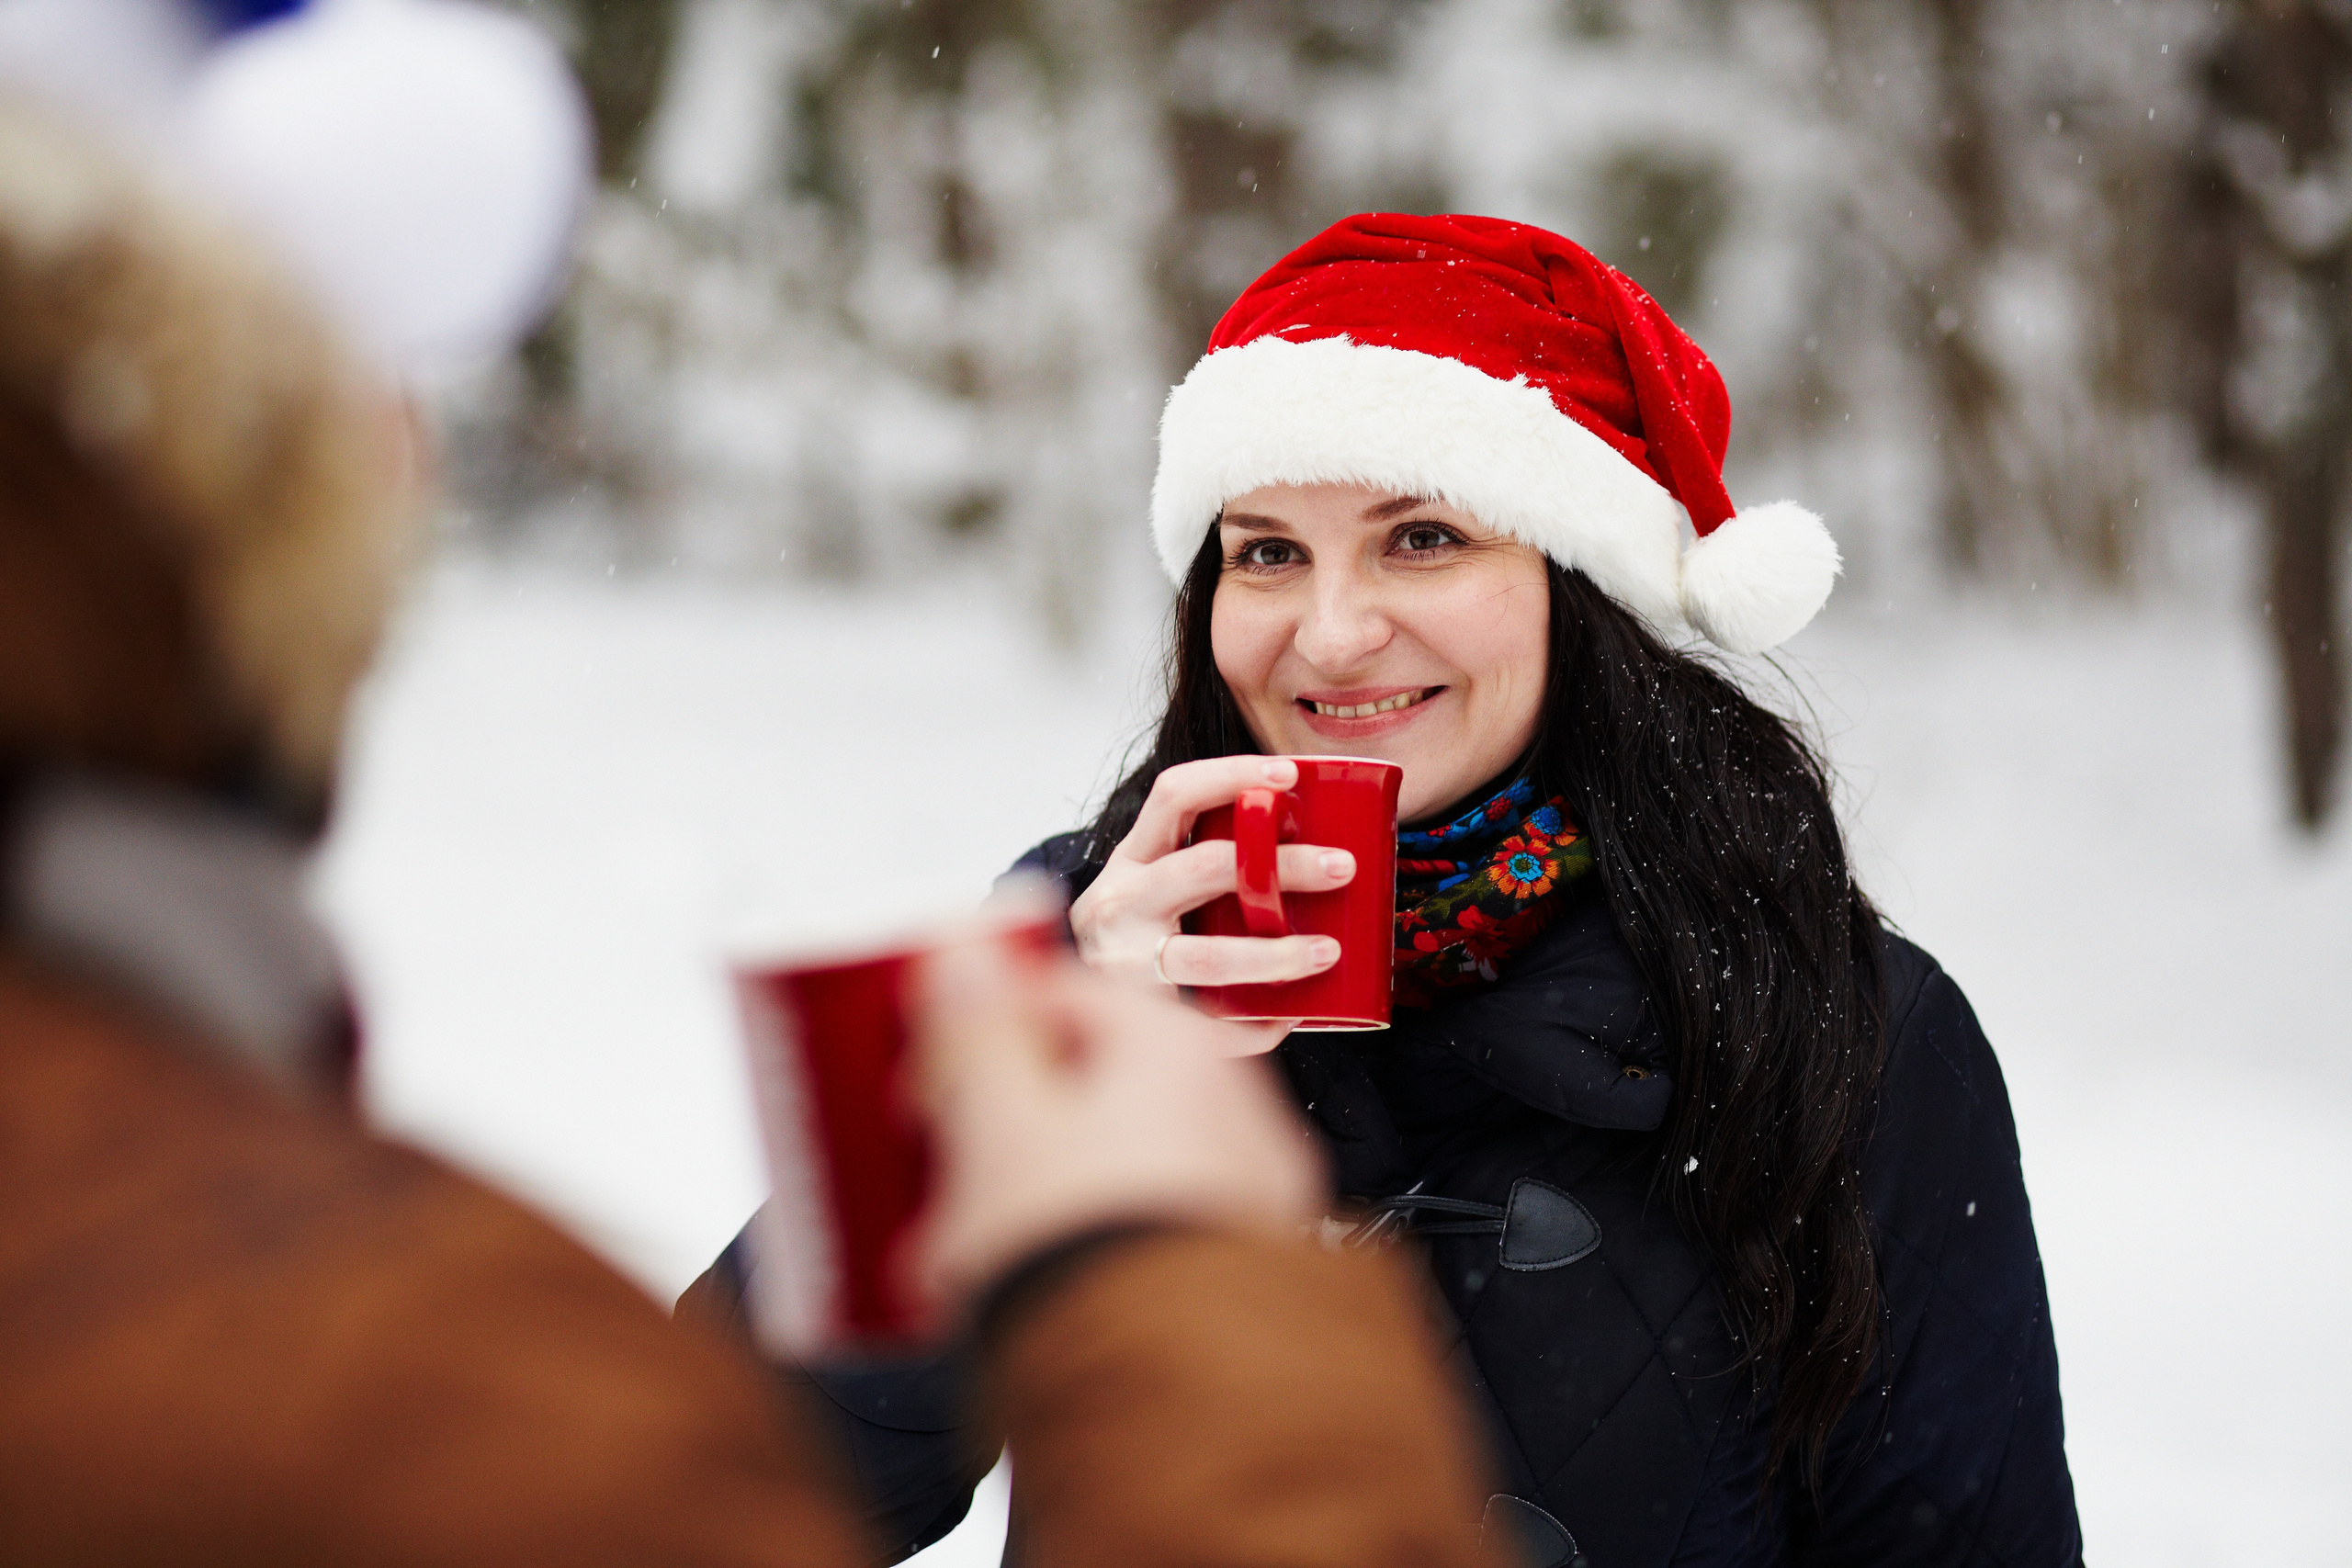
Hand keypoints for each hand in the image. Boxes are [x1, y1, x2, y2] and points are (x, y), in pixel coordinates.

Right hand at [906, 934, 1324, 1312]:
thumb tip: (965, 954)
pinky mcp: (1239, 1271)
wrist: (1171, 1401)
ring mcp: (1246, 1193)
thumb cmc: (1086, 1251)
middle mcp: (1232, 1107)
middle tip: (934, 1170)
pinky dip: (1084, 1248)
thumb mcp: (998, 1126)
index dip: (976, 1028)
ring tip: (958, 1256)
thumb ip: (978, 1032)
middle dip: (997, 1129)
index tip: (925, 1074)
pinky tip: (1023, 1298)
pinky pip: (1145, 1232)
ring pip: (1113, 1167)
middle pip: (1089, 1087)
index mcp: (1175, 1050)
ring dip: (1031, 1196)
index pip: (1062, 994)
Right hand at [1069, 756, 1355, 1017]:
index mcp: (1131, 858)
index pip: (1175, 794)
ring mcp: (1123, 961)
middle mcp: (1121, 901)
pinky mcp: (1134, 1017)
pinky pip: (1207, 1025)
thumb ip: (1202, 865)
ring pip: (1207, 956)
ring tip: (1327, 952)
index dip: (1231, 775)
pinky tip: (1288, 1018)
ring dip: (1276, 954)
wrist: (1052, 1005)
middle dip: (1282, 865)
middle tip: (1342, 867)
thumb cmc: (1130, 936)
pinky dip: (1254, 1026)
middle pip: (1205, 867)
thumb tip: (1304, 842)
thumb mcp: (1148, 885)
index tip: (1289, 775)